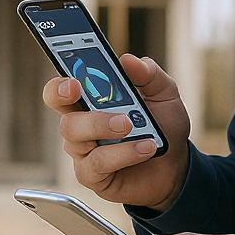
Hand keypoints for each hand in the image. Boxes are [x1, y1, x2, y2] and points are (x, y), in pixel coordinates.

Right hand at [43, 54, 190, 210]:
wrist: (176, 166)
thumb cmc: (164, 126)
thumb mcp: (164, 94)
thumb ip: (149, 75)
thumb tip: (128, 60)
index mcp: (93, 97)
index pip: (64, 82)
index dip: (60, 75)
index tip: (68, 71)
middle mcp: (82, 121)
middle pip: (58, 104)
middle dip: (63, 93)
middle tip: (78, 88)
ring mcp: (84, 149)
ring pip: (74, 133)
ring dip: (102, 125)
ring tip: (131, 125)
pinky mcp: (91, 174)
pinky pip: (97, 162)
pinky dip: (124, 153)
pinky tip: (145, 148)